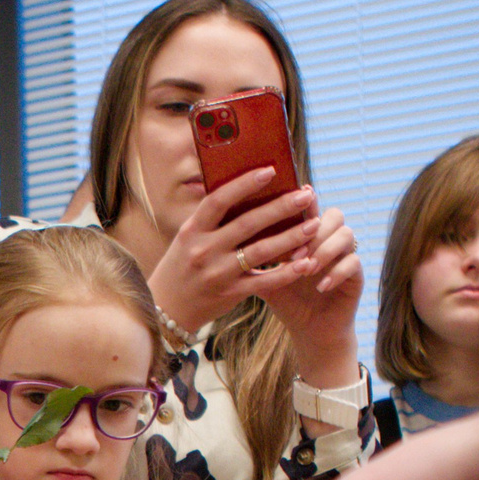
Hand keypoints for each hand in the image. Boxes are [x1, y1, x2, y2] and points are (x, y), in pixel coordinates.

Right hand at [144, 167, 326, 336]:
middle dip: (280, 207)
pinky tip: (306, 263)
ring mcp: (217, 273)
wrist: (165, 308)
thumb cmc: (181, 266)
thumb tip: (247, 191)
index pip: (219, 200)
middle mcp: (204, 250)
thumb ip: (211, 220)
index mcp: (192, 230)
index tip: (270, 171)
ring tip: (313, 225)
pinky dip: (287, 272)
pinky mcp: (230, 293)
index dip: (244, 184)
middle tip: (305, 195)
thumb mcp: (187, 238)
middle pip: (248, 223)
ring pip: (261, 251)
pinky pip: (264, 282)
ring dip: (291, 237)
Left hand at [253, 204, 363, 378]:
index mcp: (309, 236)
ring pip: (346, 234)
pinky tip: (321, 286)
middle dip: (313, 231)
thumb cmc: (287, 300)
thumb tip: (226, 236)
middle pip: (333, 214)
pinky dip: (336, 272)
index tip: (292, 201)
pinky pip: (354, 263)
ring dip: (325, 249)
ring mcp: (345, 256)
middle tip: (295, 253)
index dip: (303, 202)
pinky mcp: (356, 276)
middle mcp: (330, 241)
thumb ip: (254, 256)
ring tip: (307, 268)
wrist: (309, 330)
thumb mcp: (266, 278)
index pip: (309, 209)